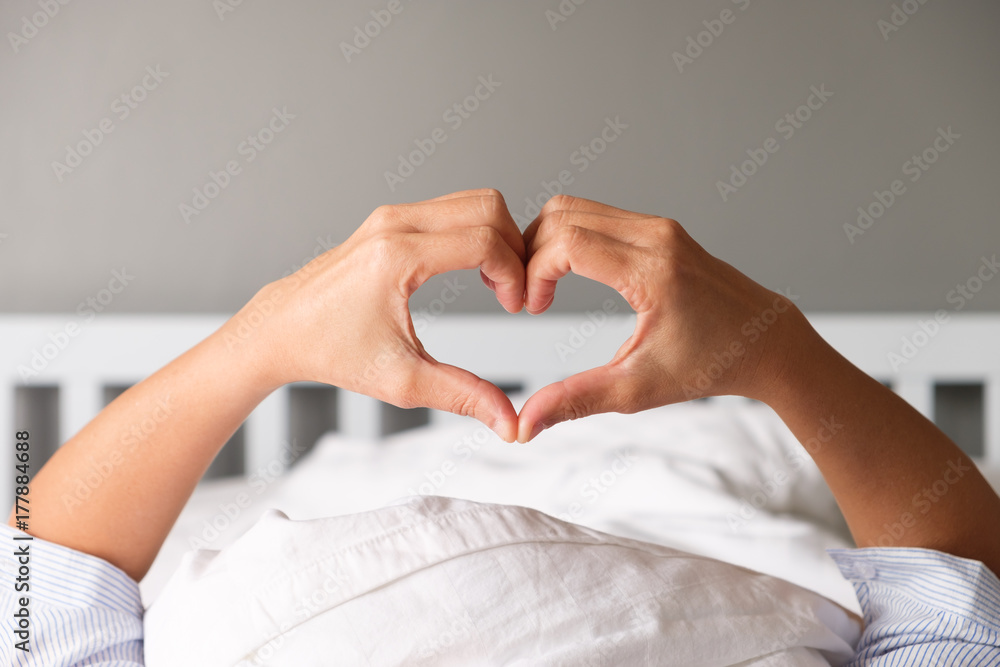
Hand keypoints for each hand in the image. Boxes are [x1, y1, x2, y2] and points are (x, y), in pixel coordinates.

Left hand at [236, 189, 526, 441]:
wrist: (282, 331)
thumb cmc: (332, 353)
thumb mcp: (402, 382)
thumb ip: (463, 396)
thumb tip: (510, 423)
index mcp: (397, 256)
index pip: (484, 241)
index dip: (514, 273)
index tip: (515, 306)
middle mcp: (394, 225)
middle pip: (487, 206)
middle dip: (514, 246)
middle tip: (513, 291)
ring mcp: (390, 217)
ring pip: (471, 201)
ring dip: (497, 237)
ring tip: (495, 285)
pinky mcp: (389, 220)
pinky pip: (450, 209)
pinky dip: (475, 232)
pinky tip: (473, 272)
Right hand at [516, 195, 804, 441]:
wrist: (765, 342)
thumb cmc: (711, 364)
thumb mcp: (639, 389)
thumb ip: (577, 400)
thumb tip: (525, 425)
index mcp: (653, 272)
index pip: (567, 242)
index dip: (533, 271)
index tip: (532, 307)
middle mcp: (656, 237)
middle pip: (562, 213)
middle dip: (530, 251)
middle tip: (527, 294)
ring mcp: (659, 227)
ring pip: (576, 207)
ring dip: (546, 241)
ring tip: (542, 286)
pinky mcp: (660, 228)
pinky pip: (598, 215)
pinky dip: (569, 236)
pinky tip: (567, 274)